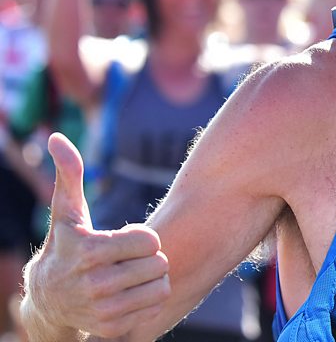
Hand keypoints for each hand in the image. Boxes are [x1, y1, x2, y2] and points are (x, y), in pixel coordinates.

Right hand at [24, 133, 169, 338]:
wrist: (48, 299)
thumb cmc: (65, 246)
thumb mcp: (67, 212)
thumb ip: (69, 174)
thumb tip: (58, 138)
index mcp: (89, 250)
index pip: (151, 240)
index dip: (142, 237)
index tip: (124, 239)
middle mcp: (94, 282)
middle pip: (159, 263)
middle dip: (149, 258)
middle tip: (128, 259)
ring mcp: (103, 308)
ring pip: (161, 285)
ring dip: (152, 278)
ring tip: (131, 275)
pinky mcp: (112, 327)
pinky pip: (154, 306)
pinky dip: (147, 299)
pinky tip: (128, 293)